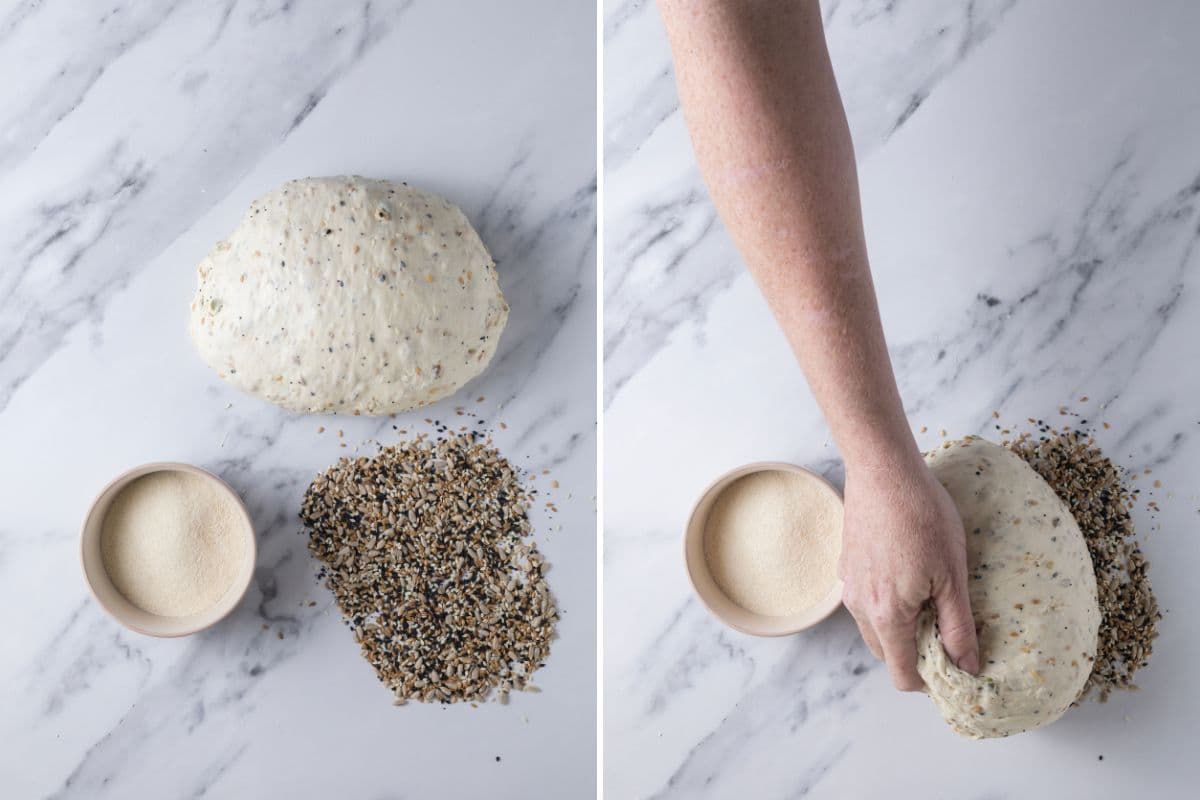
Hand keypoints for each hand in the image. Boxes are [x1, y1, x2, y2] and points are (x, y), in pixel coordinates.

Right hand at [838, 454, 979, 690]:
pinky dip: (886, 601)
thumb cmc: (922, 517)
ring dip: (900, 626)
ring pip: (874, 625)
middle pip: (886, 653)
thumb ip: (958, 627)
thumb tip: (967, 668)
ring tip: (930, 595)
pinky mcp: (846, 563)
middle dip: (914, 652)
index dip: (928, 682)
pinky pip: (866, 598)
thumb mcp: (952, 575)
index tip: (953, 667)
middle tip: (947, 628)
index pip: (901, 674)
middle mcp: (860, 606)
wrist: (883, 471)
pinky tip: (909, 570)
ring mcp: (849, 584)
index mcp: (887, 616)